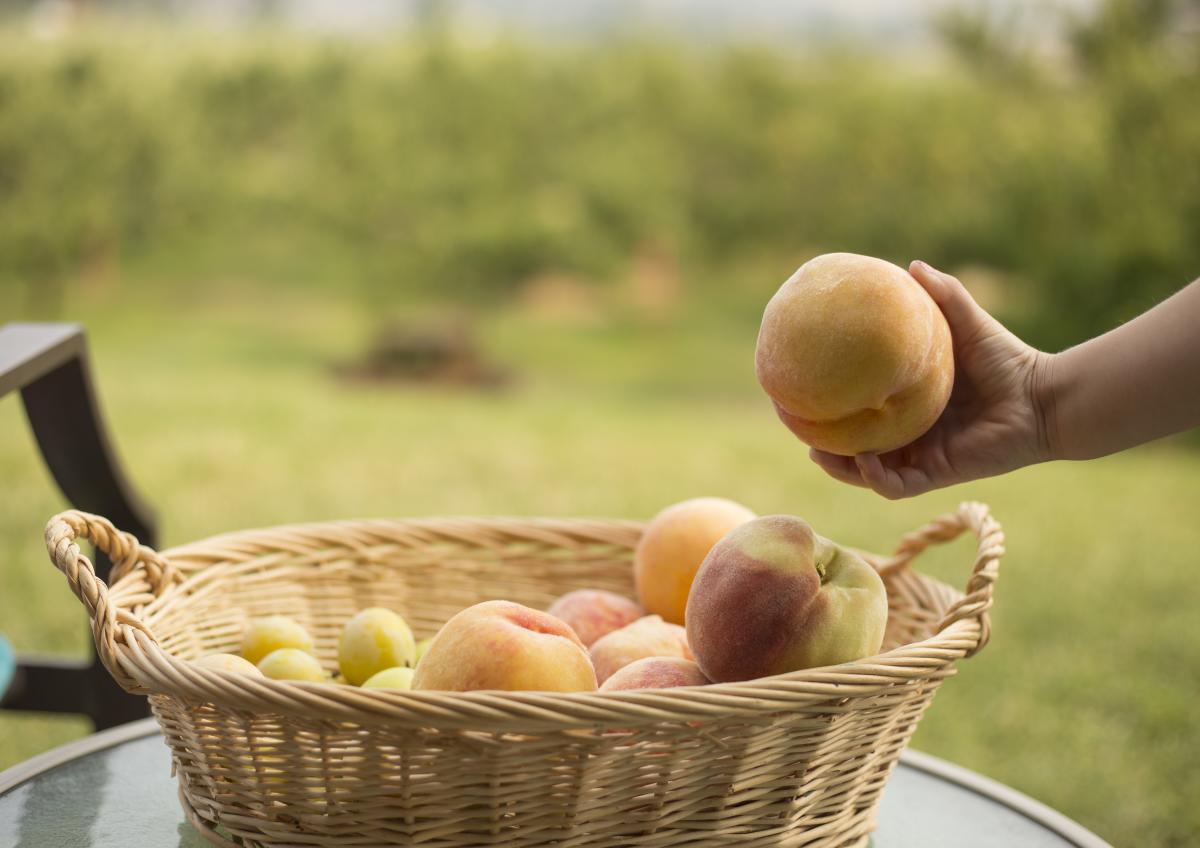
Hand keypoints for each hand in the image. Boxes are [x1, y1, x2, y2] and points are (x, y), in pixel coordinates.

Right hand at [809, 260, 1054, 498]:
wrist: (1043, 397)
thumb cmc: (1007, 359)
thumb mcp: (966, 322)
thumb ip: (943, 294)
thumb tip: (911, 265)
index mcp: (906, 405)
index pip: (858, 410)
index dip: (828, 406)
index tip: (801, 390)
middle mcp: (909, 434)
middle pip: (852, 447)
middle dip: (822, 443)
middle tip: (797, 424)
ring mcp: (921, 457)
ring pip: (867, 473)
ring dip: (840, 468)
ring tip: (817, 453)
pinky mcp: (938, 474)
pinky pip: (897, 485)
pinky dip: (877, 477)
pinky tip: (864, 461)